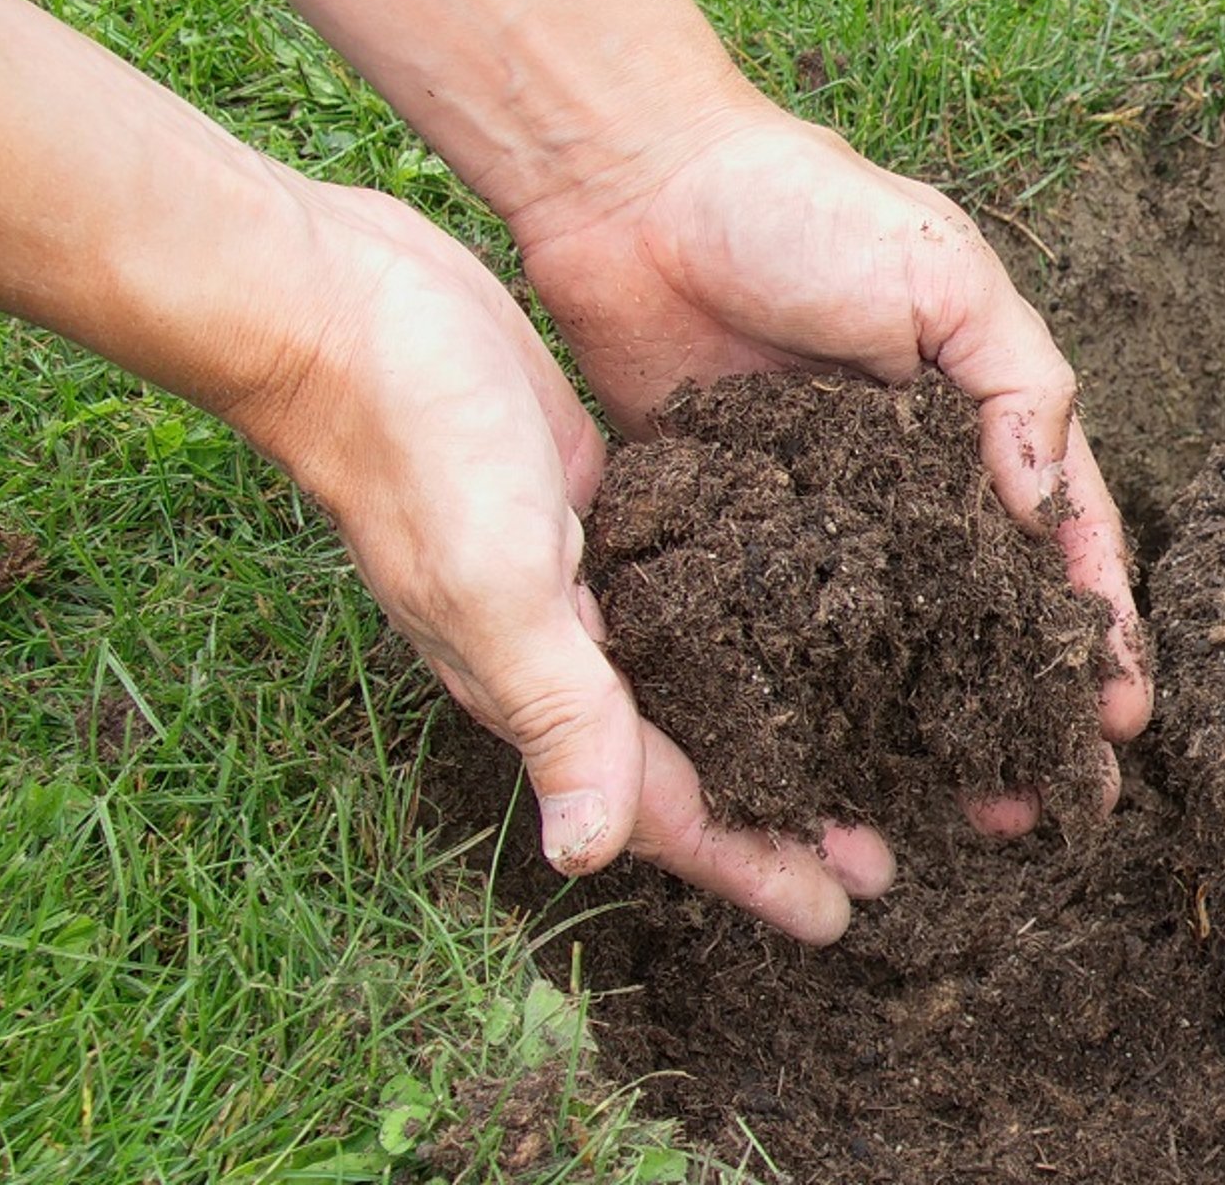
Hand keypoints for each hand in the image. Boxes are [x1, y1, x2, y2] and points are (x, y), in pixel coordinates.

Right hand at [238, 181, 887, 943]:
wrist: (339, 307)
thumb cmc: (414, 445)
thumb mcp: (497, 585)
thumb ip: (556, 712)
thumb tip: (585, 859)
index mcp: (539, 685)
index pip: (664, 808)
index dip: (752, 866)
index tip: (840, 918)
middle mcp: (563, 649)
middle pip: (694, 759)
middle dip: (783, 812)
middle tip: (885, 851)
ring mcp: (580, 578)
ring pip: (697, 679)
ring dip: (777, 722)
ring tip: (865, 747)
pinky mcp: (596, 502)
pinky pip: (686, 588)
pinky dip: (748, 619)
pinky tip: (809, 613)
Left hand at [503, 110, 1150, 833]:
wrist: (629, 183)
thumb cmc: (799, 207)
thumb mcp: (944, 276)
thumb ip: (1015, 386)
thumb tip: (1049, 509)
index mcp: (977, 421)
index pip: (1059, 543)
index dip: (1096, 632)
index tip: (1119, 719)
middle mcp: (904, 487)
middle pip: (978, 623)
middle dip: (1019, 713)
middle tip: (1049, 806)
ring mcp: (815, 520)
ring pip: (882, 649)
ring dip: (919, 733)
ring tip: (951, 816)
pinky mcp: (720, 535)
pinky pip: (768, 634)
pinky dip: (799, 702)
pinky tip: (820, 770)